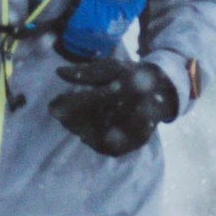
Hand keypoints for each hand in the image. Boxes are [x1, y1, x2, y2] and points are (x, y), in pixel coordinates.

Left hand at [49, 54, 182, 156]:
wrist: (162, 91)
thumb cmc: (131, 75)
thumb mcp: (110, 67)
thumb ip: (86, 72)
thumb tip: (59, 73)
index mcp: (130, 85)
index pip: (94, 99)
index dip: (71, 104)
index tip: (52, 106)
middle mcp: (137, 109)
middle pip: (97, 121)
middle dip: (72, 119)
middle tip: (56, 114)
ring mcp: (139, 129)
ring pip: (102, 138)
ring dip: (81, 131)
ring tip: (67, 123)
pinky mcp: (138, 142)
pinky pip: (111, 148)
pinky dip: (94, 142)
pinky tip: (83, 134)